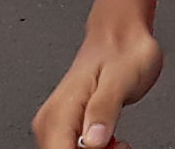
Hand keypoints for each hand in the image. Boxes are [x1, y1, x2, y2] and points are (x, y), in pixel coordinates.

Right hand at [36, 17, 167, 148]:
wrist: (120, 37)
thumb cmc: (123, 53)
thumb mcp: (121, 80)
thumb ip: (105, 110)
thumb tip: (93, 140)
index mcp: (61, 110)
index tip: (110, 147)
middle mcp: (52, 120)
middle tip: (118, 144)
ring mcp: (57, 124)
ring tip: (116, 141)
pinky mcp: (65, 126)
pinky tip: (110, 143)